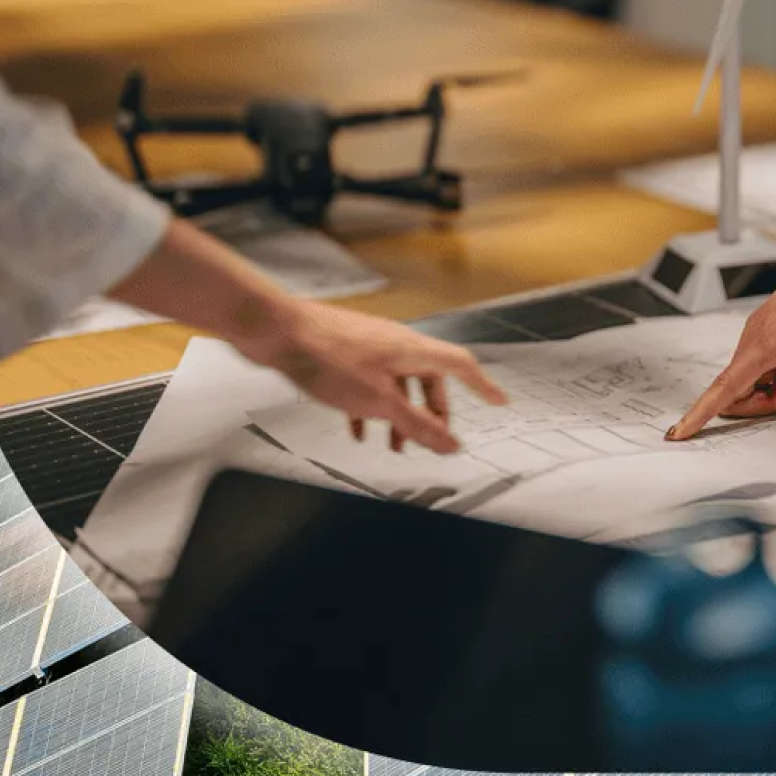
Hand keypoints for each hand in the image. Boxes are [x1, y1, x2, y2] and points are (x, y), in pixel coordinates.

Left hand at [234, 299, 510, 454]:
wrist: (277, 331)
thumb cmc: (326, 357)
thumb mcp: (379, 402)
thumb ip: (416, 425)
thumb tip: (450, 444)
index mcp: (413, 350)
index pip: (461, 366)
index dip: (483, 386)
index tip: (498, 401)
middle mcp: (396, 344)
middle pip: (430, 379)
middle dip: (432, 413)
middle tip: (431, 439)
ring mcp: (370, 347)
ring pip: (398, 384)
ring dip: (399, 415)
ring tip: (392, 444)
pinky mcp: (346, 353)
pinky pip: (370, 383)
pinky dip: (371, 407)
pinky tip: (357, 429)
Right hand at [669, 229, 775, 439]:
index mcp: (767, 340)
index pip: (726, 387)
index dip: (701, 413)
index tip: (678, 433)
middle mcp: (755, 336)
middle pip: (738, 389)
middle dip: (767, 404)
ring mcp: (759, 331)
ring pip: (750, 378)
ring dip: (775, 391)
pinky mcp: (767, 328)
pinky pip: (760, 364)